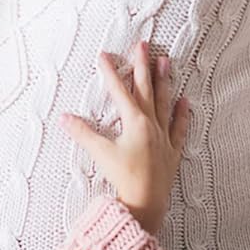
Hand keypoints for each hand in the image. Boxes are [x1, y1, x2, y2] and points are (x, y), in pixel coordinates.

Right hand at [61, 40, 188, 236]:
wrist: (147, 203)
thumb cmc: (124, 178)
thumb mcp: (100, 154)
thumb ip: (83, 133)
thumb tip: (64, 118)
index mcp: (134, 122)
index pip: (119, 91)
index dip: (110, 72)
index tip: (104, 54)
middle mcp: (151, 125)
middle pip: (146, 89)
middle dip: (142, 66)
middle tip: (143, 45)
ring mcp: (163, 137)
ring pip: (164, 103)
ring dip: (164, 82)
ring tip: (165, 62)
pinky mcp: (171, 151)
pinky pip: (179, 128)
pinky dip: (182, 115)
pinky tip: (185, 101)